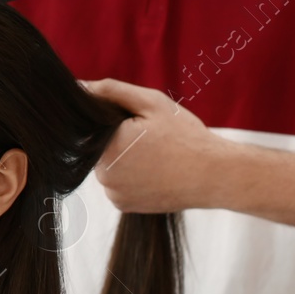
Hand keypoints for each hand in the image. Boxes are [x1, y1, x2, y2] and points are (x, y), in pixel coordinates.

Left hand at [78, 78, 223, 213]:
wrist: (214, 175)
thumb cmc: (185, 136)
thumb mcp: (150, 102)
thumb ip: (111, 91)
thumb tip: (80, 87)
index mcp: (107, 146)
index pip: (93, 126)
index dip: (116, 121)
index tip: (140, 123)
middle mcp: (104, 175)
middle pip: (99, 146)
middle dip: (118, 139)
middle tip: (151, 138)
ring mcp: (113, 193)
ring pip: (108, 165)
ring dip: (123, 158)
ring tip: (155, 155)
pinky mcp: (123, 206)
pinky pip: (117, 183)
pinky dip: (130, 176)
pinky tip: (153, 171)